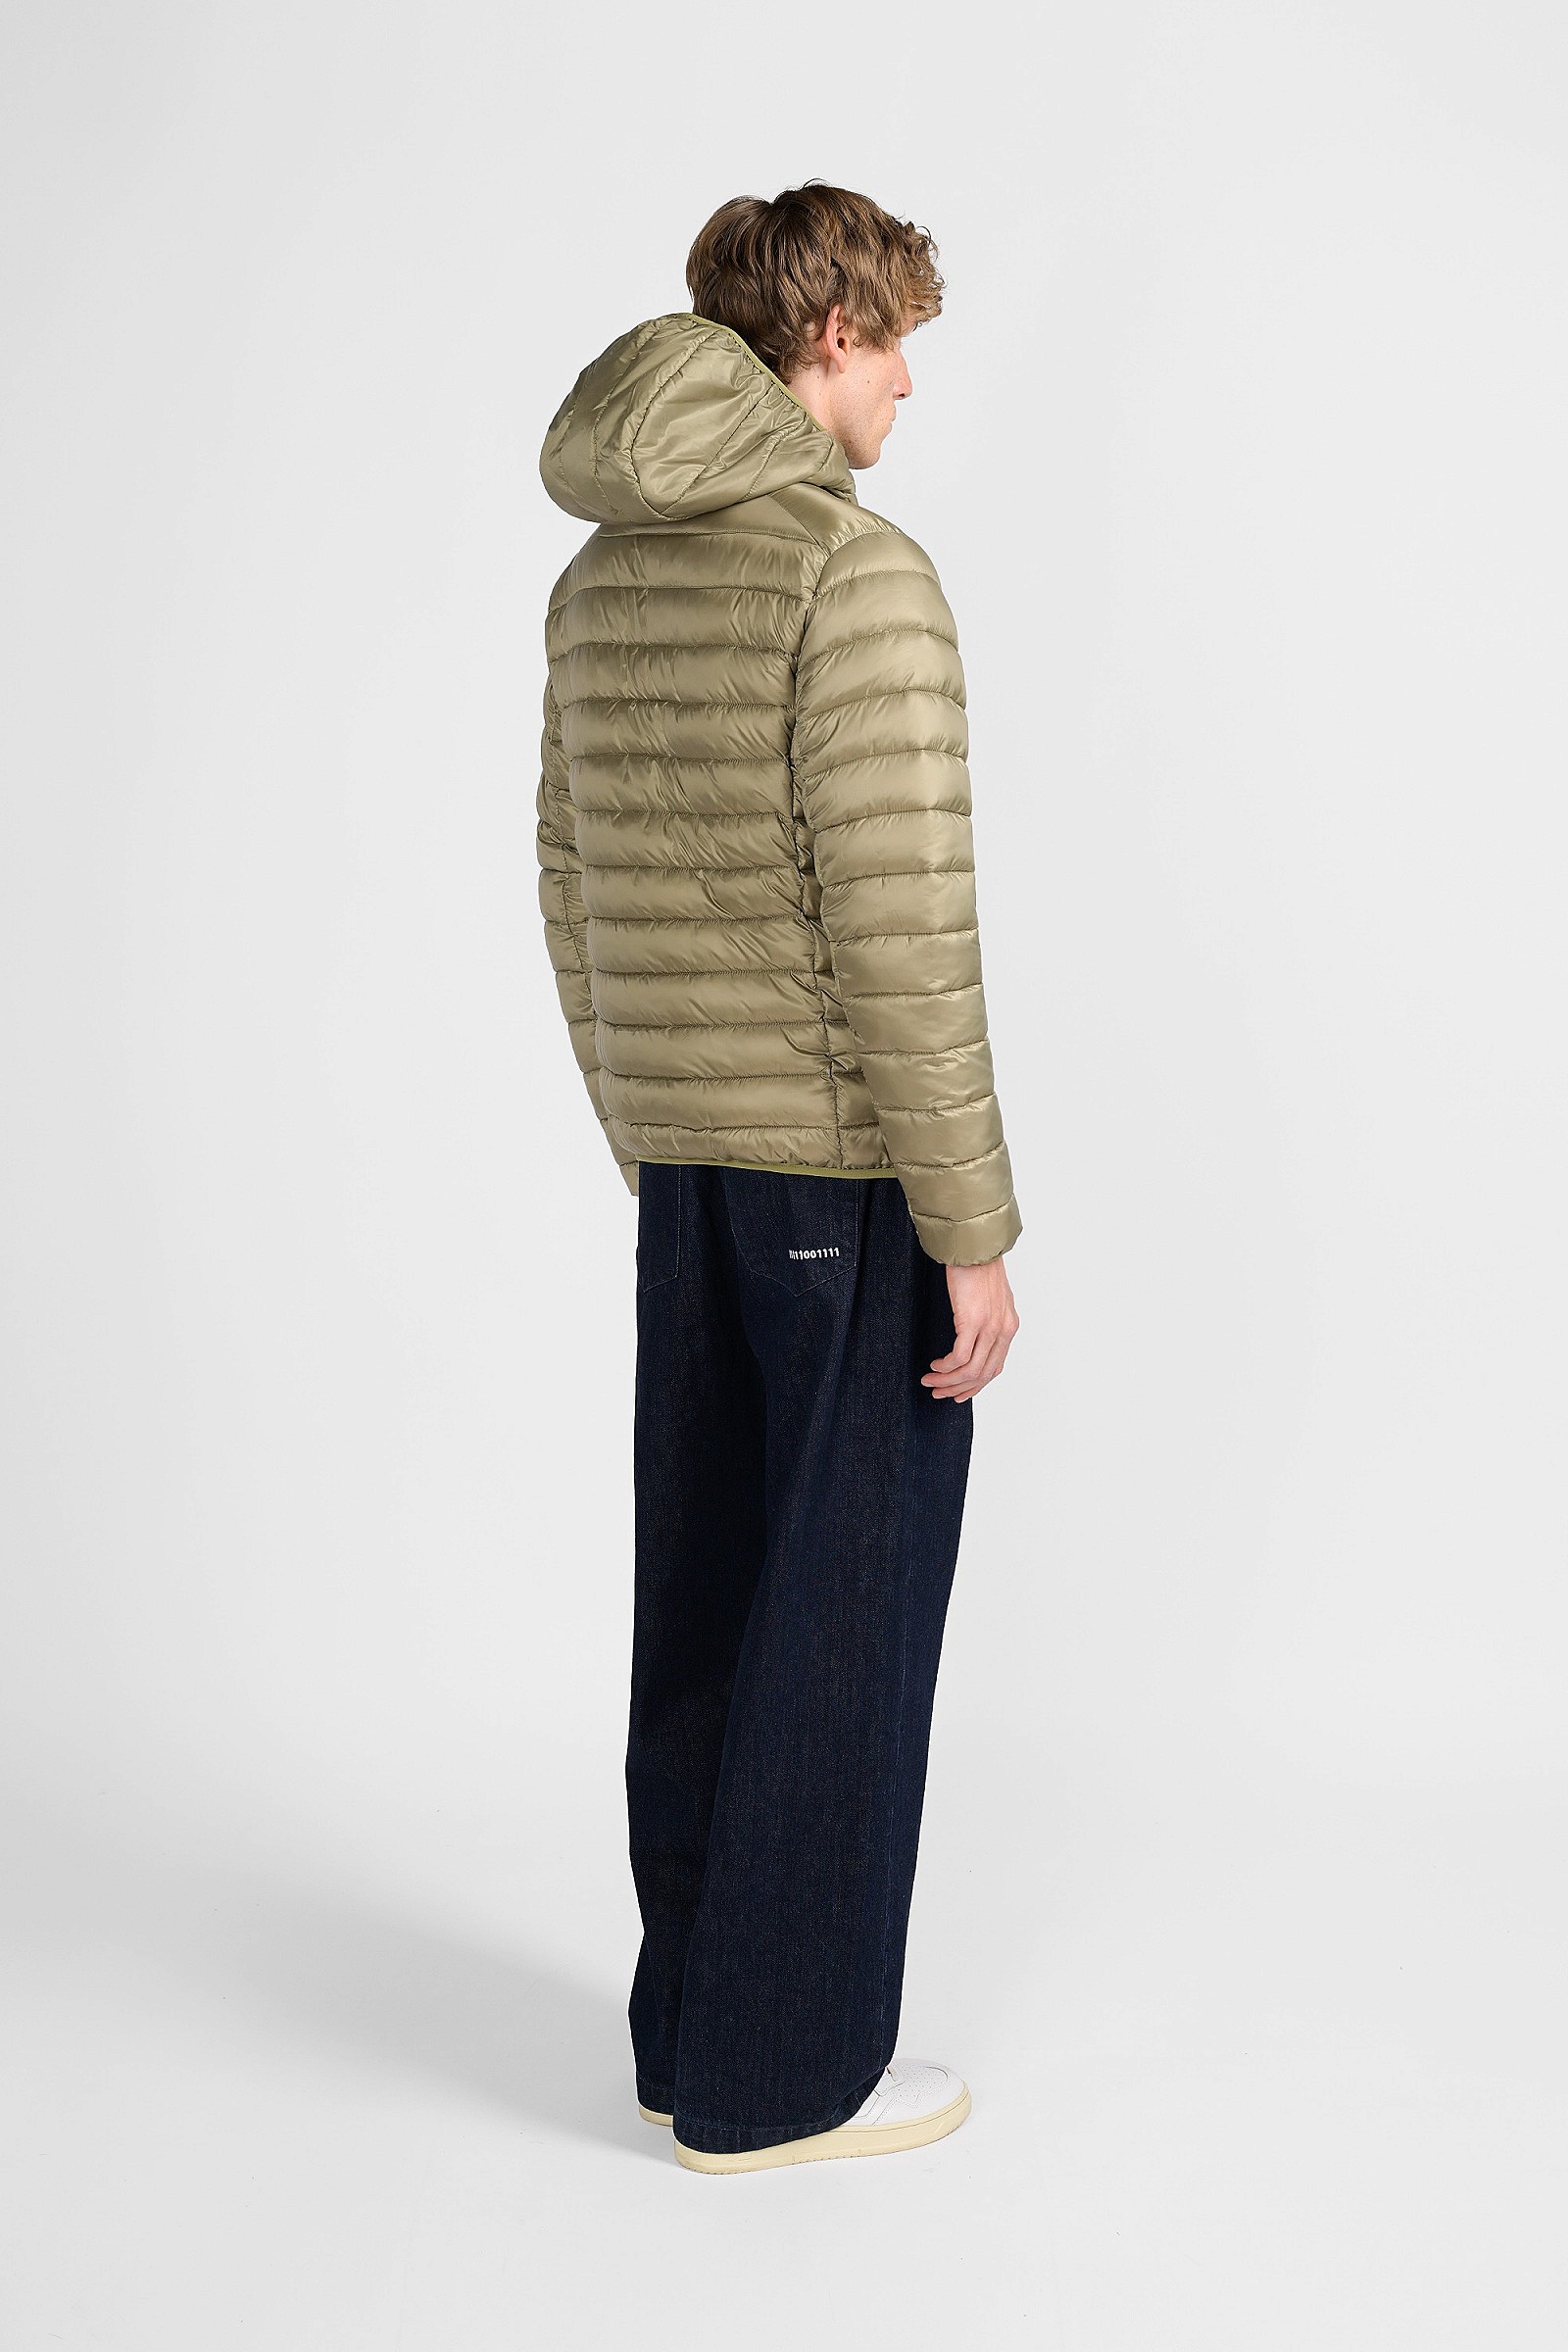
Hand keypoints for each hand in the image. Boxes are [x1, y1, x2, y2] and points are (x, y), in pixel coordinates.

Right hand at [922, 1257, 1019, 1402]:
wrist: (974, 1247)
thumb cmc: (978, 1267)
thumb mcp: (991, 1299)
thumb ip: (988, 1320)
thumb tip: (973, 1338)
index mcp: (1009, 1326)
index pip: (995, 1367)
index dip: (976, 1385)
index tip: (958, 1392)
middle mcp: (1003, 1330)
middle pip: (982, 1374)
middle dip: (959, 1388)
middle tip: (939, 1392)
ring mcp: (989, 1327)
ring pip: (970, 1370)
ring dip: (948, 1380)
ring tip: (931, 1380)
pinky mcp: (972, 1321)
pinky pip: (959, 1357)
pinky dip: (946, 1366)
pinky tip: (935, 1365)